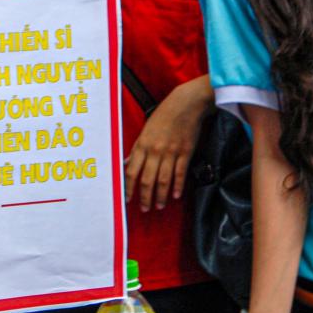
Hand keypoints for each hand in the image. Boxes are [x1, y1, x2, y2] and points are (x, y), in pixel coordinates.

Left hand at [123, 77, 207, 210]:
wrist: (186, 104)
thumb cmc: (164, 115)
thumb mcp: (145, 130)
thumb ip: (137, 149)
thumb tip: (127, 163)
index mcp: (142, 144)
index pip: (132, 171)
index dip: (129, 187)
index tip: (127, 199)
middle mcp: (155, 150)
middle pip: (147, 179)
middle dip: (144, 197)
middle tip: (144, 208)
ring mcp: (171, 152)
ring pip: (163, 180)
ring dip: (160, 196)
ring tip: (158, 206)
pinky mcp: (185, 152)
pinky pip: (180, 173)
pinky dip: (177, 186)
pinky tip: (175, 195)